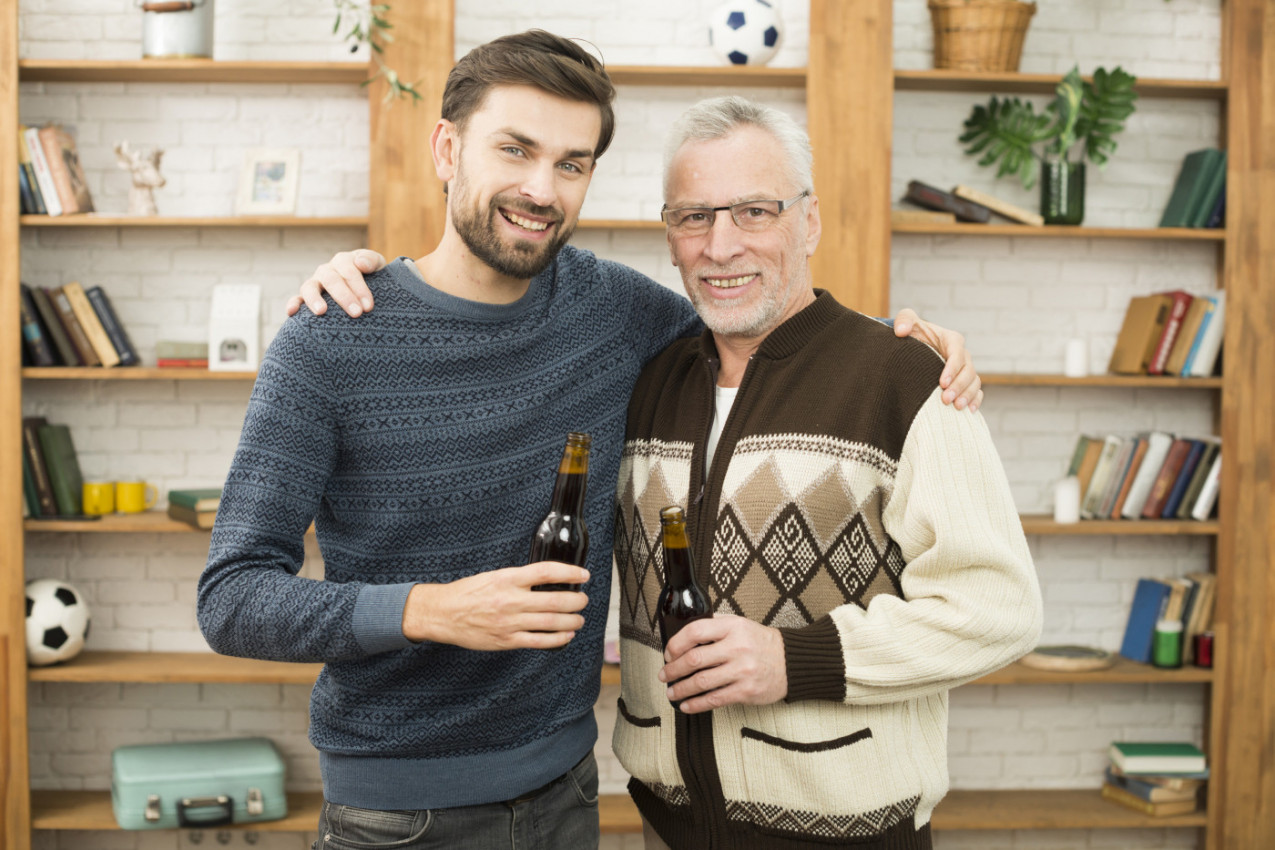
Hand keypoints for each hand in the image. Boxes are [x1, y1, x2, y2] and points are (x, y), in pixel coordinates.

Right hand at [285, 249, 386, 317]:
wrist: (368, 285)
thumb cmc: (372, 276)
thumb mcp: (377, 264)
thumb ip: (371, 260)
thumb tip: (361, 264)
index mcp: (343, 261)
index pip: (349, 272)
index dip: (359, 288)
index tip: (368, 306)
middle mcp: (326, 270)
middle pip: (331, 280)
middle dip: (344, 297)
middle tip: (357, 313)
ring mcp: (315, 283)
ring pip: (309, 287)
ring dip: (314, 299)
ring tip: (321, 312)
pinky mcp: (306, 297)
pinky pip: (296, 299)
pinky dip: (293, 303)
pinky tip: (291, 312)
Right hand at [401, 562, 589, 650]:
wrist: (444, 613)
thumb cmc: (468, 593)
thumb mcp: (494, 576)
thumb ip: (519, 579)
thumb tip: (546, 580)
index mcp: (508, 579)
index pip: (546, 571)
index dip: (570, 572)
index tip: (583, 574)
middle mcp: (511, 600)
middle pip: (555, 599)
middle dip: (576, 601)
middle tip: (583, 600)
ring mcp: (510, 622)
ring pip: (551, 622)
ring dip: (572, 620)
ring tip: (579, 618)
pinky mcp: (507, 640)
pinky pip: (539, 641)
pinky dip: (557, 638)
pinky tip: (566, 635)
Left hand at [659, 614, 786, 713]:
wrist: (790, 662)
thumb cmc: (760, 642)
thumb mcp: (740, 624)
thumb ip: (715, 625)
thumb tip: (684, 635)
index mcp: (732, 627)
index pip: (695, 632)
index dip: (676, 644)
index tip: (668, 653)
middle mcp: (737, 647)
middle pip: (694, 659)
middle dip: (673, 670)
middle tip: (663, 675)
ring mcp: (742, 671)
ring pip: (701, 682)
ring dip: (681, 689)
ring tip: (672, 692)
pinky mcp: (746, 691)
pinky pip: (715, 699)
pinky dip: (696, 704)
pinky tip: (687, 705)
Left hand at [893, 307, 983, 411]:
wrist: (914, 348)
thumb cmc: (912, 333)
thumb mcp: (906, 321)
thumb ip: (904, 320)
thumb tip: (900, 331)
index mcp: (952, 340)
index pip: (957, 354)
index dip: (952, 369)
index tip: (941, 383)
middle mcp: (962, 355)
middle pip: (968, 371)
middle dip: (959, 386)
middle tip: (946, 400)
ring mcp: (965, 370)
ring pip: (974, 382)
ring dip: (967, 395)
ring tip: (956, 407)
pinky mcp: (965, 382)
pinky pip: (976, 391)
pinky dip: (975, 400)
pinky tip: (969, 411)